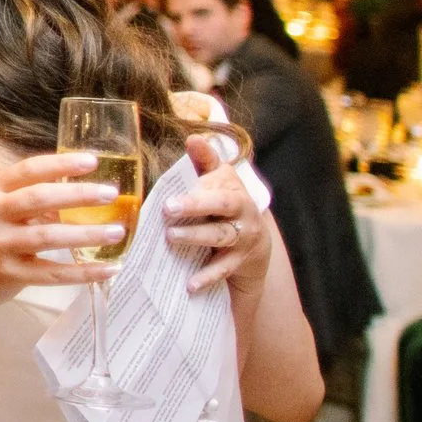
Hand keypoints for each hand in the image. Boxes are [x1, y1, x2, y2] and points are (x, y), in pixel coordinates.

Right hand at [0, 153, 122, 316]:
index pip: (28, 170)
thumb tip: (90, 192)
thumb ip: (38, 197)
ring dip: (86, 234)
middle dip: (77, 194)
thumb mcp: (5, 207)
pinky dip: (83, 272)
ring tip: (116, 232)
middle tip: (110, 193)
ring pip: (47, 237)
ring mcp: (1, 245)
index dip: (61, 164)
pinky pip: (53, 274)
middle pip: (38, 199)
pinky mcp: (11, 274)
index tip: (92, 161)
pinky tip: (108, 268)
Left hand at [166, 137, 272, 293]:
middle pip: (221, 207)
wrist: (255, 242)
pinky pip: (223, 269)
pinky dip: (207, 277)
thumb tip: (193, 138)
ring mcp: (242, 238)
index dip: (196, 189)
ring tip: (171, 237)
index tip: (171, 193)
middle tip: (166, 210)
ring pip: (220, 236)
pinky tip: (190, 284)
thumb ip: (205, 161)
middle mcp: (242, 212)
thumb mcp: (218, 181)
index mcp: (233, 189)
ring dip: (196, 237)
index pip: (216, 186)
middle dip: (195, 206)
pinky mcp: (239, 261)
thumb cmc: (224, 205)